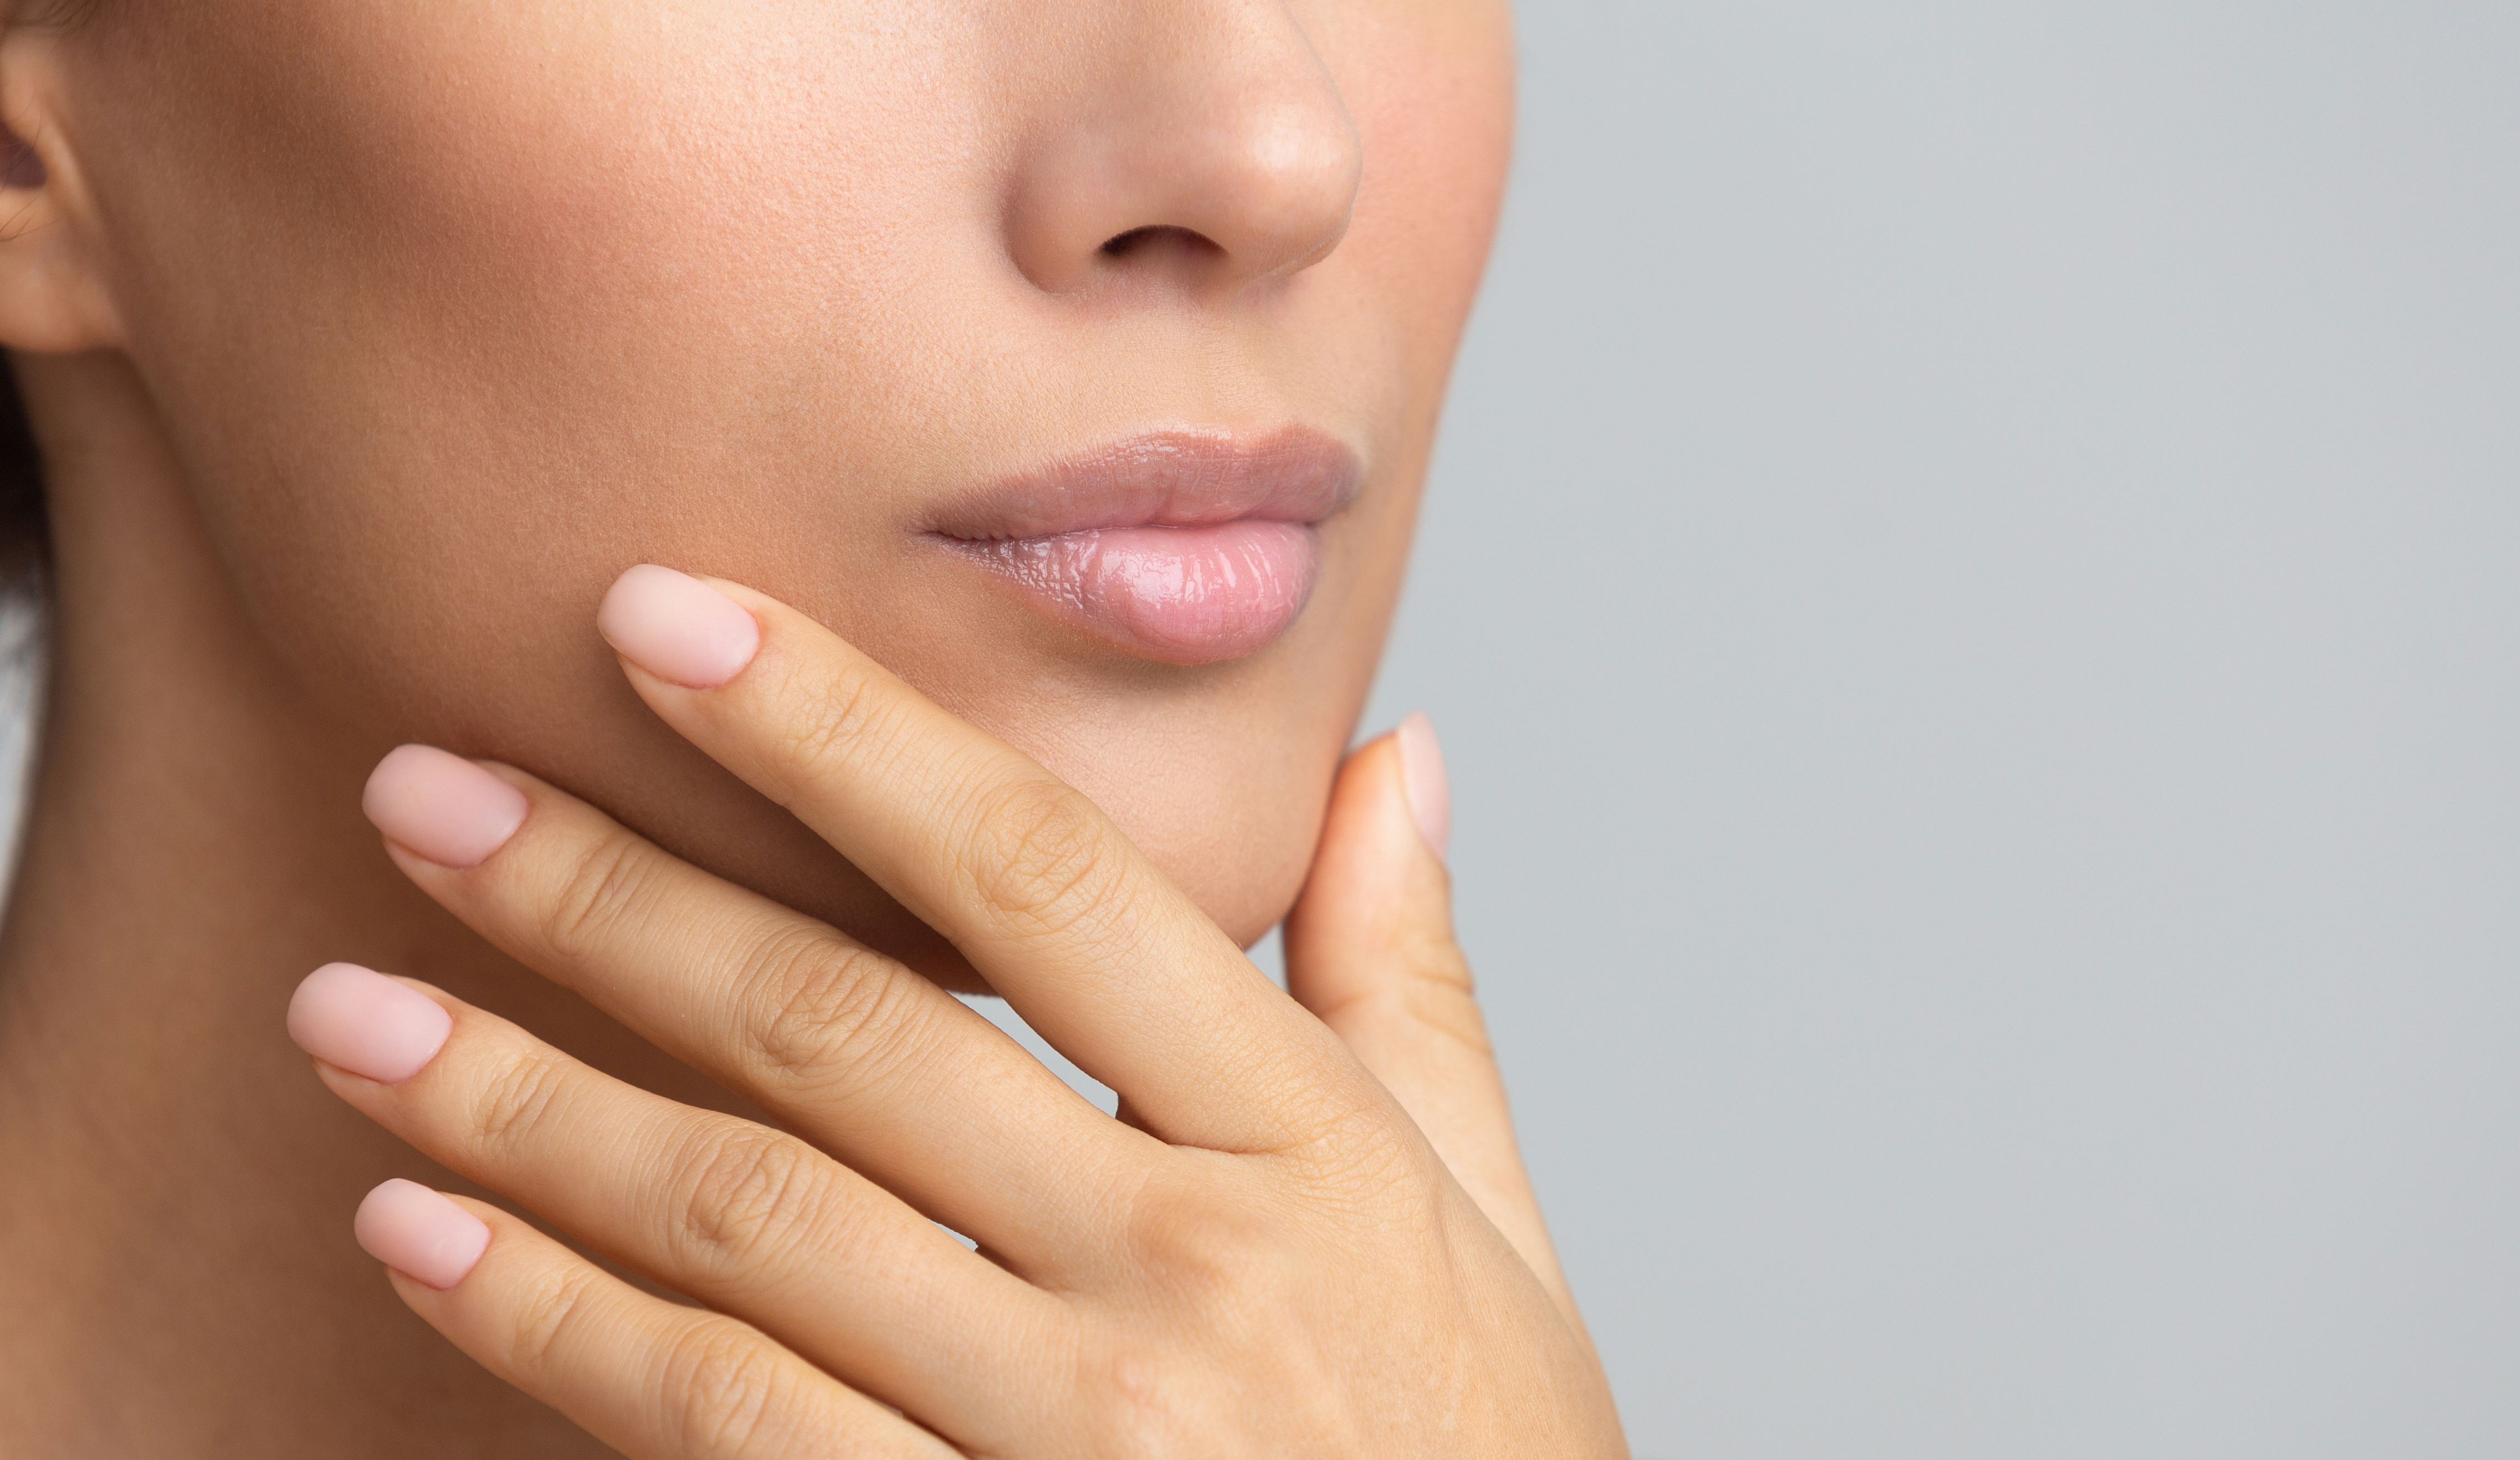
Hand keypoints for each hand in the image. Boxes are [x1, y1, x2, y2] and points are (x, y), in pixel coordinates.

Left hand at [286, 566, 1627, 1457]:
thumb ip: (1414, 985)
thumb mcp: (1489, 1223)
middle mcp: (1182, 1264)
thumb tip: (1394, 759)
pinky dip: (550, 1328)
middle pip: (844, 1029)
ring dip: (519, 1104)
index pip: (1042, 877)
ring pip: (743, 1220)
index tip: (667, 621)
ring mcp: (1072, 1430)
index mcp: (1307, 1143)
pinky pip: (725, 1425)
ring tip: (346, 1013)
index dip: (842, 732)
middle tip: (422, 791)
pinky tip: (421, 1237)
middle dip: (607, 894)